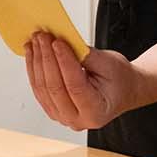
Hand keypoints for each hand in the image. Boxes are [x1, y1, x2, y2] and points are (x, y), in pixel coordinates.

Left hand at [24, 33, 139, 130]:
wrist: (123, 90)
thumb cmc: (120, 79)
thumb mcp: (109, 64)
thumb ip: (85, 55)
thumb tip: (62, 43)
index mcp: (96, 111)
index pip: (75, 86)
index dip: (64, 62)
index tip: (57, 42)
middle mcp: (78, 120)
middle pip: (55, 88)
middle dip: (47, 58)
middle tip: (43, 37)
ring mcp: (63, 117)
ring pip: (43, 89)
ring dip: (36, 62)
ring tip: (35, 42)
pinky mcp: (53, 109)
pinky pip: (39, 90)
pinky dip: (34, 70)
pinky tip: (33, 54)